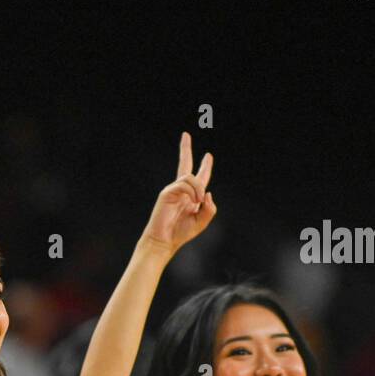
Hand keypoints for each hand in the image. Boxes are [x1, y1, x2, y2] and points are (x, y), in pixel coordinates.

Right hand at [141, 131, 215, 254]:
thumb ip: (209, 208)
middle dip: (185, 149)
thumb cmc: (181, 233)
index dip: (205, 166)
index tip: (208, 155)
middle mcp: (181, 190)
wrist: (164, 240)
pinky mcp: (167, 193)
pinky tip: (194, 201)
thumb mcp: (202, 221)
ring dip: (199, 188)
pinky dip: (192, 191)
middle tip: (185, 134)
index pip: (198, 177)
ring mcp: (173, 190)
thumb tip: (208, 192)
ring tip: (198, 201)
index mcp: (190, 196)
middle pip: (184, 164)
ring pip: (191, 178)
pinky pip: (184, 184)